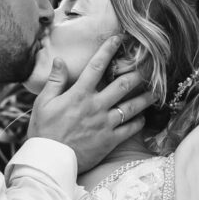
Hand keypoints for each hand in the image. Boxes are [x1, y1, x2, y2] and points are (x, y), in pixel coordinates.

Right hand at [26, 35, 150, 169]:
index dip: (108, 50)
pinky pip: (130, 129)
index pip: (96, 67)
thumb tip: (60, 60)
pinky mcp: (110, 140)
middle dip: (138, 73)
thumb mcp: (43, 103)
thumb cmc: (43, 131)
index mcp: (79, 94)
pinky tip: (143, 117)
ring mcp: (105, 124)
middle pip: (123, 84)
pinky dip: (139, 122)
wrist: (50, 160)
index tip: (119, 39)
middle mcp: (96, 106)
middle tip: (150, 65)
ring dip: (145, 97)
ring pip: (132, 107)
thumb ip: (54, 81)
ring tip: (156, 91)